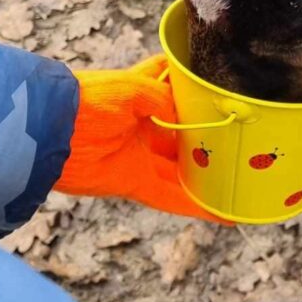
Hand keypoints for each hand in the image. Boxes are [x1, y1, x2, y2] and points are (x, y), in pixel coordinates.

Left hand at [56, 54, 228, 221]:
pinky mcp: (135, 183)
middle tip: (248, 143)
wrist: (52, 130)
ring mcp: (142, 156)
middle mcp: (148, 125)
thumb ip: (166, 100)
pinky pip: (171, 198)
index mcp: (147, 94)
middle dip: (212, 139)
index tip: (229, 94)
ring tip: (244, 181)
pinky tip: (224, 214)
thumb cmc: (90, 100)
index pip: (179, 88)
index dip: (200, 90)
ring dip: (209, 176)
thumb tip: (190, 120)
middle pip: (188, 134)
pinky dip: (196, 207)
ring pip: (184, 169)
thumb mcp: (134, 88)